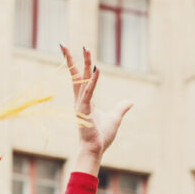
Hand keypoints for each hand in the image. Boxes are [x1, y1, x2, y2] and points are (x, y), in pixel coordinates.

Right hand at [62, 46, 131, 169]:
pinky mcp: (84, 109)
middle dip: (72, 59)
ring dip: (82, 63)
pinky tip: (96, 69)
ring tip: (85, 48)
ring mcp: (81, 104)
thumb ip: (121, 108)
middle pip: (75, 75)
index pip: (81, 78)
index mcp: (86, 100)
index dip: (80, 65)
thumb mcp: (115, 118)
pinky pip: (89, 92)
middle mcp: (80, 99)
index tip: (80, 51)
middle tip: (64, 44)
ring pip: (80, 79)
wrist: (95, 149)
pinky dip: (93, 81)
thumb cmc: (101, 136)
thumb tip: (130, 102)